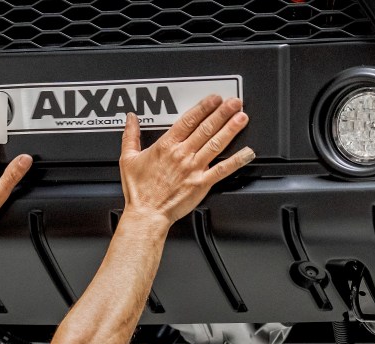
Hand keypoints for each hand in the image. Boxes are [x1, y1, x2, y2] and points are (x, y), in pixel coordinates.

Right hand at [119, 95, 252, 227]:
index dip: (204, 107)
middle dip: (222, 112)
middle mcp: (182, 154)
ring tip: (241, 117)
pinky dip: (236, 160)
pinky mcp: (201, 183)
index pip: (188, 120)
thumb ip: (130, 135)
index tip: (214, 98)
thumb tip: (131, 119)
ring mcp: (193, 168)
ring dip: (231, 129)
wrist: (146, 214)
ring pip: (216, 143)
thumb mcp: (128, 159)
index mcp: (166, 146)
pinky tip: (247, 152)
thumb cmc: (139, 191)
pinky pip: (222, 170)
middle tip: (234, 102)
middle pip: (206, 128)